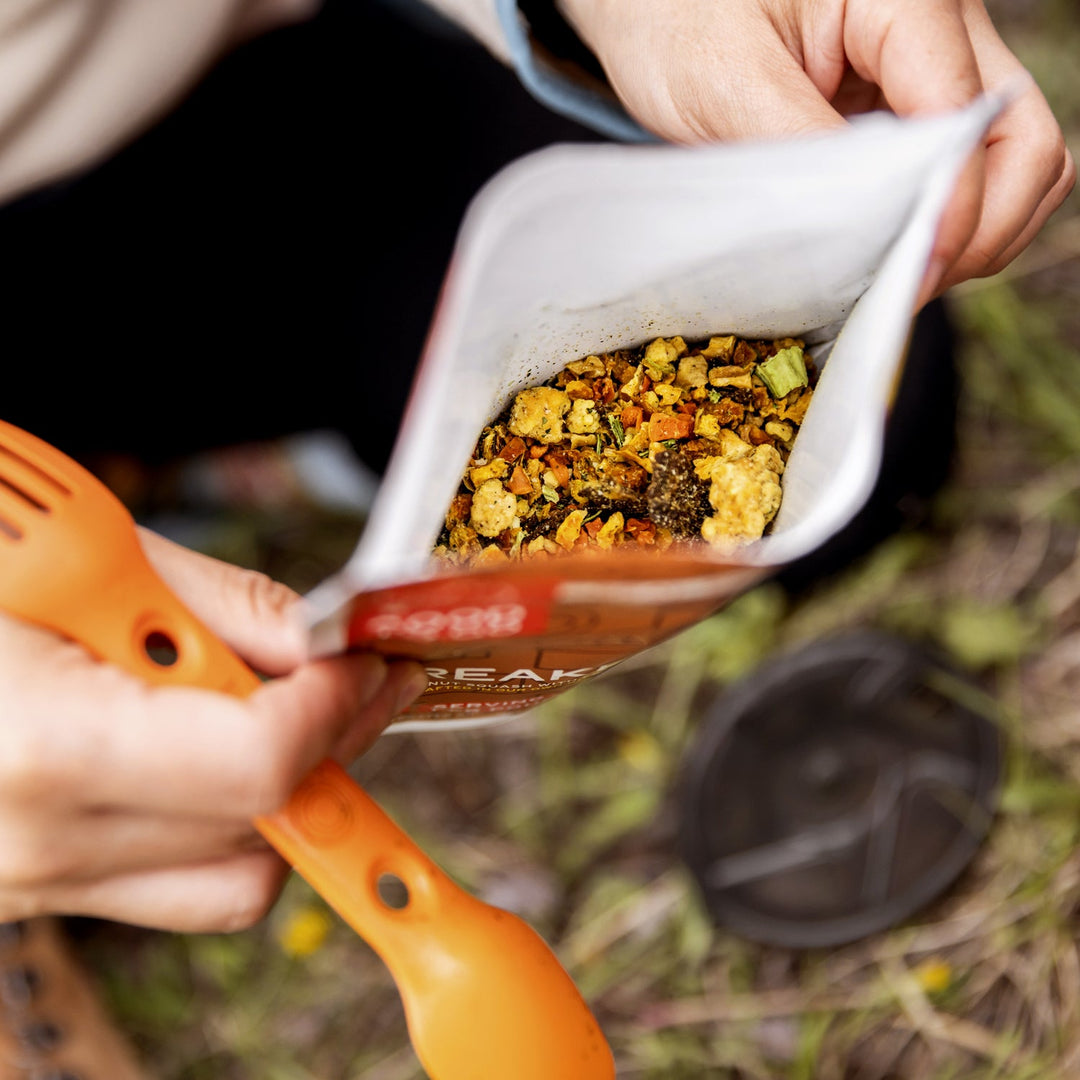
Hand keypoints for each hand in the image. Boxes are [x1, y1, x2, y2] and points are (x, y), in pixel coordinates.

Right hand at [0, 530, 426, 932]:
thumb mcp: (88, 556)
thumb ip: (223, 607)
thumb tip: (328, 644)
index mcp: (47, 747)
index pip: (258, 764)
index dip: (335, 707)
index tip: (367, 660)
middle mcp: (39, 843)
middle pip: (265, 823)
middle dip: (334, 741)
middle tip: (356, 671)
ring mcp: (33, 882)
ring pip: (235, 869)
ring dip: (285, 788)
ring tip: (280, 700)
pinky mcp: (37, 891)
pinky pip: (177, 880)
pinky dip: (225, 818)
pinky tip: (208, 741)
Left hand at [560, 0, 1074, 306]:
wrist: (655, 6)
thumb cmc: (678, 19)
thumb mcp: (724, 83)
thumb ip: (800, 153)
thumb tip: (860, 234)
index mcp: (905, 0)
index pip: (965, 118)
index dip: (947, 211)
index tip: (902, 281)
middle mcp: (942, 28)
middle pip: (1020, 145)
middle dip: (974, 232)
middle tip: (900, 290)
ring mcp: (937, 67)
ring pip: (1012, 162)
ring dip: (970, 233)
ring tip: (893, 277)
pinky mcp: (915, 105)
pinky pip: (968, 171)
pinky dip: (944, 221)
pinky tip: (888, 251)